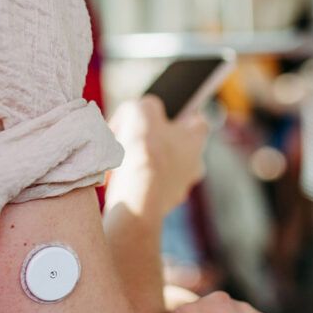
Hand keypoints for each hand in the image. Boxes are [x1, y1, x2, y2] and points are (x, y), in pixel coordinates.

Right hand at [106, 97, 209, 221]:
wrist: (136, 198)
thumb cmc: (145, 152)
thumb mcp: (141, 110)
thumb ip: (146, 105)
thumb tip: (142, 111)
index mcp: (196, 141)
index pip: (196, 121)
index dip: (178, 115)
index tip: (160, 115)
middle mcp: (194, 167)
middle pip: (174, 146)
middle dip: (153, 141)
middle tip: (132, 137)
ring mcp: (178, 189)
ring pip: (159, 169)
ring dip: (141, 163)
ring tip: (118, 159)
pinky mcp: (161, 206)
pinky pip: (146, 188)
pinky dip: (133, 182)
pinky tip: (116, 178)